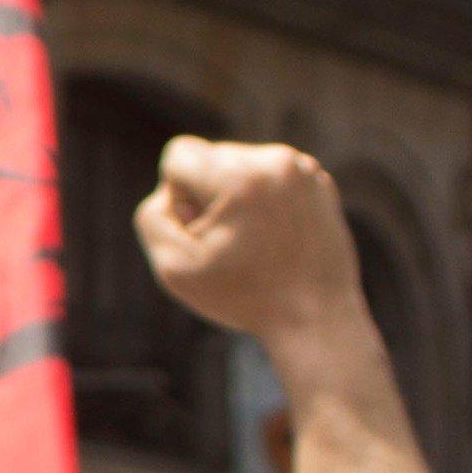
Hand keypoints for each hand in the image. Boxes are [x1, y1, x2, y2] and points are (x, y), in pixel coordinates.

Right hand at [134, 139, 364, 344]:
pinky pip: (268, 174)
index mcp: (239, 178)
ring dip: (234, 196)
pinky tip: (274, 235)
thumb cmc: (242, 296)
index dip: (178, 198)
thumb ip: (153, 218)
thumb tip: (170, 191)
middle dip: (208, 194)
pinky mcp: (318, 180)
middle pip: (211, 156)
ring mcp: (302, 169)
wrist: (316, 317)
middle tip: (230, 242)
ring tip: (254, 240)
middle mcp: (275, 161)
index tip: (202, 231)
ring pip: (239, 164)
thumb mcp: (174, 267)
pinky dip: (262, 199)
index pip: (179, 154)